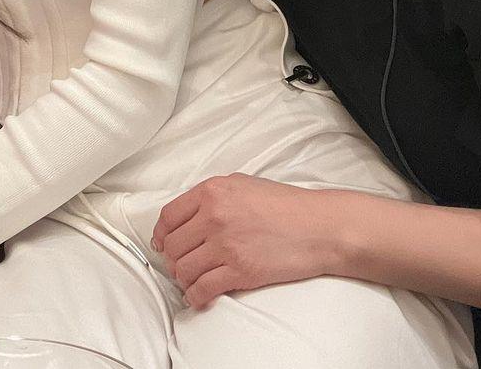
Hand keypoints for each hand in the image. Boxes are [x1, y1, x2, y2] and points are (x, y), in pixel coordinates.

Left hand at [151, 174, 343, 308]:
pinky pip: (203, 289)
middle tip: (181, 265)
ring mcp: (225, 244)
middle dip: (173, 259)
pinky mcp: (239, 271)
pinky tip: (199, 297)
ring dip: (184, 279)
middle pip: (173, 245)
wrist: (318, 226)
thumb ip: (213, 196)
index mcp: (211, 191)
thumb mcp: (242, 184)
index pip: (169, 216)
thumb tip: (190, 214)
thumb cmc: (285, 205)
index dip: (162, 234)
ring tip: (192, 281)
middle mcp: (213, 216)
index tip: (163, 244)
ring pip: (183, 269)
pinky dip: (196, 297)